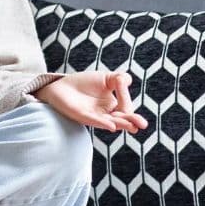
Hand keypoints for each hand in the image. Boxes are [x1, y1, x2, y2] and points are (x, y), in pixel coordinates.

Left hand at [33, 70, 148, 133]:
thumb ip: (120, 79)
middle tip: (142, 124)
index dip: (126, 99)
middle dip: (132, 121)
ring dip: (121, 124)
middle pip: (122, 120)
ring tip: (132, 127)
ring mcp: (94, 117)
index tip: (121, 83)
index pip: (125, 107)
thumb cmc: (84, 83)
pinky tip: (111, 125)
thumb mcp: (106, 78)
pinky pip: (94, 121)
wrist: (62, 86)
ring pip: (111, 123)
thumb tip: (128, 80)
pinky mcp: (81, 116)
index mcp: (113, 107)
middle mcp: (106, 115)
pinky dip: (102, 123)